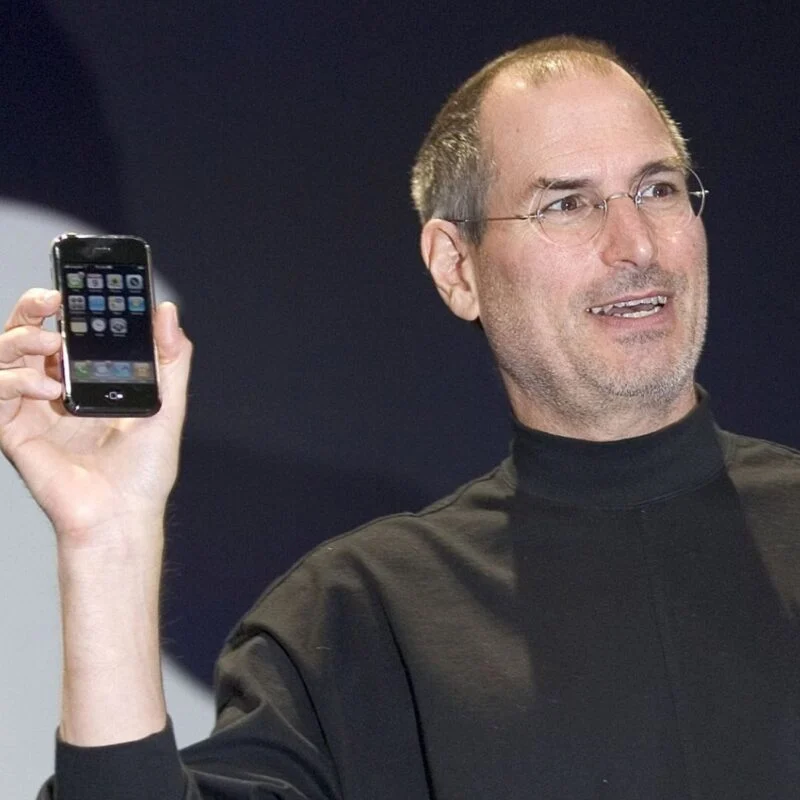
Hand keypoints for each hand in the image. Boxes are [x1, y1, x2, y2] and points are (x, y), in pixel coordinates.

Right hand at [0, 288, 192, 547]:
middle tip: (52, 300)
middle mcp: (53, 390)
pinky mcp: (12, 431)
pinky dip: (13, 381)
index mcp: (86, 380)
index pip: (64, 329)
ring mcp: (30, 410)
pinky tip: (47, 390)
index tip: (76, 284)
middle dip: (31, 308)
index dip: (63, 303)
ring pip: (1, 355)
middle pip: (25, 334)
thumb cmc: (144, 469)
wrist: (123, 514)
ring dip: (21, 340)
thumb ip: (169, 358)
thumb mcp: (168, 404)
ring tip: (54, 347)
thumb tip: (166, 311)